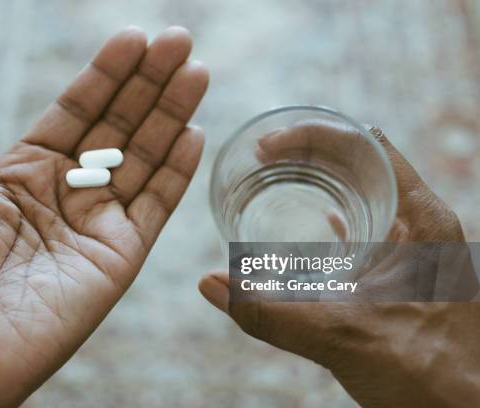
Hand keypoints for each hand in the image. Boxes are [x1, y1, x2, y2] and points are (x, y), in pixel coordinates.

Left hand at [0, 26, 207, 406]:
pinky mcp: (119, 257)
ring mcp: (96, 224)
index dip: (105, 73)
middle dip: (148, 83)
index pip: (76, 110)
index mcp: (24, 171)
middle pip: (117, 126)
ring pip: (143, 159)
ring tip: (195, 72)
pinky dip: (176, 171)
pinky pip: (155, 207)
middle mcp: (66, 192)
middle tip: (178, 41)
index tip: (133, 37)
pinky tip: (193, 132)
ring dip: (171, 115)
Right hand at [199, 125, 479, 406]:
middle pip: (362, 160)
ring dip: (322, 178)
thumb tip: (211, 284)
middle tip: (262, 157)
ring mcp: (418, 244)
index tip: (267, 145)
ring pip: (365, 189)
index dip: (311, 134)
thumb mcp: (339, 335)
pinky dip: (338, 211)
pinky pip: (371, 222)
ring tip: (278, 176)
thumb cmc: (426, 373)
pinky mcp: (409, 267)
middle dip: (308, 151)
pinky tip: (318, 220)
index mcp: (419, 217)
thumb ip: (268, 312)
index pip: (364, 144)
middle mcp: (422, 221)